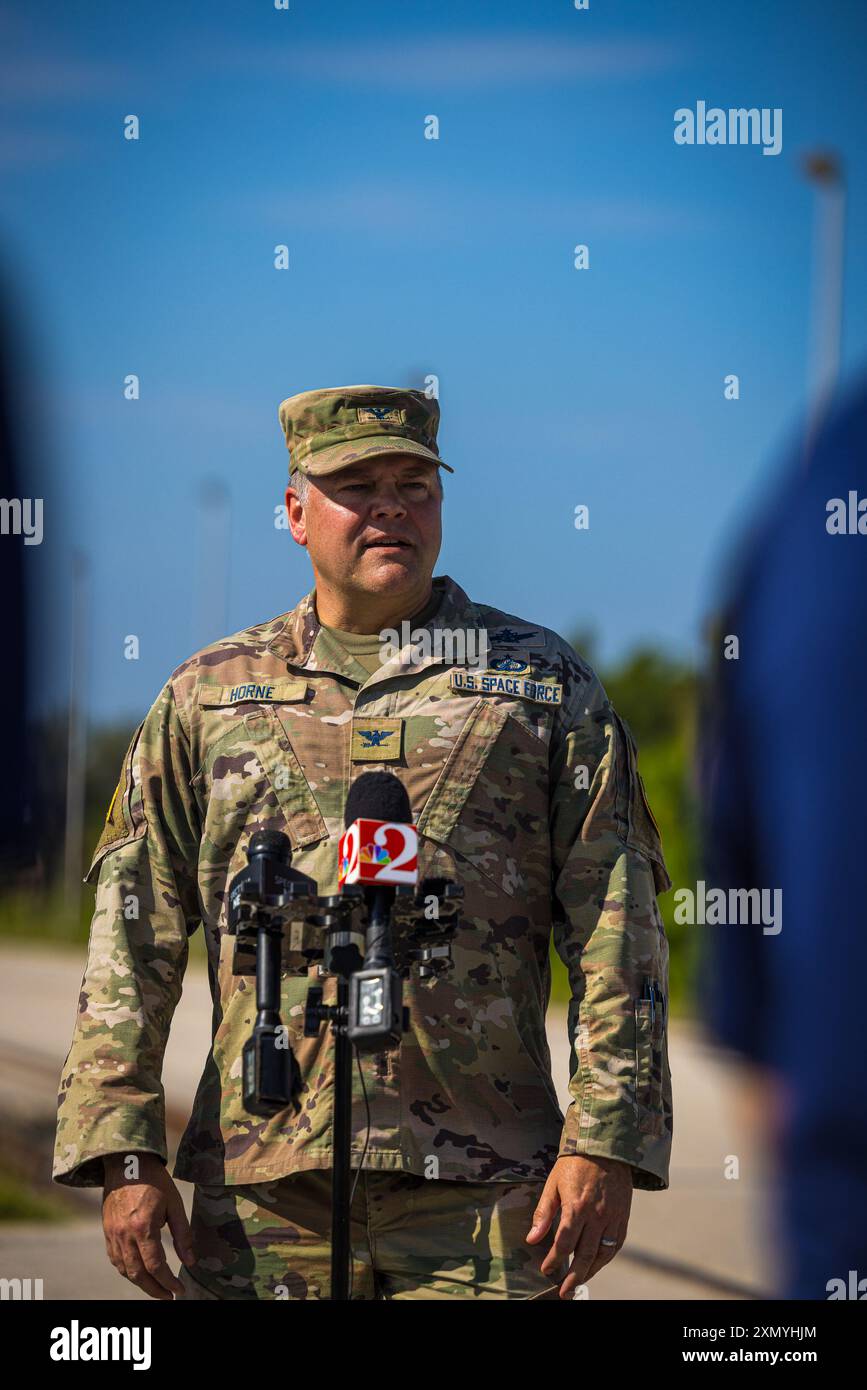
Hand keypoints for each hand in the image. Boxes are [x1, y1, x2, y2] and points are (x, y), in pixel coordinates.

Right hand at [102, 1152, 194, 1299]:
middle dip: (154, 1290)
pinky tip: (138, 1272)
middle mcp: (125, 1234)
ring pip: (124, 1270)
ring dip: (140, 1283)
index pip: (156, 1266)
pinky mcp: (107, 1232)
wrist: (126, 1163)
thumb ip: (183, 1234)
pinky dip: (127, 1271)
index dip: (168, 1282)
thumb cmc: (155, 1181)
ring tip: (156, 1287)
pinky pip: (115, 1260)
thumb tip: (191, 1262)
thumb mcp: (175, 1204)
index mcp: (143, 1227)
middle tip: (168, 1296)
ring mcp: (113, 1234)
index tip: (179, 1290)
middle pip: (137, 1274)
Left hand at [525, 1154, 632, 1298]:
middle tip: (564, 1292)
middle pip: (584, 1255)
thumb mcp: (553, 1184)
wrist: (606, 1147)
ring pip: (602, 1255)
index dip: (554, 1260)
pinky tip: (596, 1265)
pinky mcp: (623, 1217)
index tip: (545, 1269)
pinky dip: (605, 1259)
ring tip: (578, 1283)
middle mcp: (596, 1216)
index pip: (564, 1243)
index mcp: (576, 1207)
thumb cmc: (575, 1164)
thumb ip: (543, 1213)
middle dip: (573, 1277)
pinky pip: (615, 1245)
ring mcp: (612, 1218)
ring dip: (590, 1272)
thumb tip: (531, 1239)